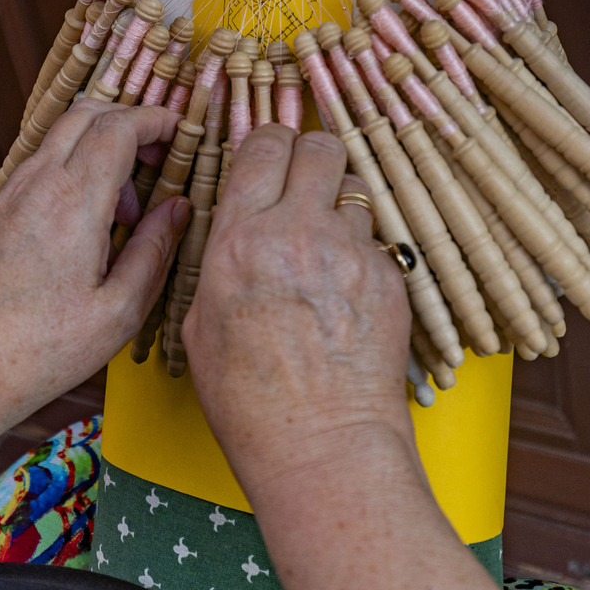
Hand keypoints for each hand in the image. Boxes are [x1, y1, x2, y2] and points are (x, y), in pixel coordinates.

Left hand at [0, 100, 189, 471]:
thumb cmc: (38, 351)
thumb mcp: (118, 312)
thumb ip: (155, 251)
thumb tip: (178, 209)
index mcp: (74, 202)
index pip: (119, 126)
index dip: (156, 120)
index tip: (180, 134)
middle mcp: (39, 184)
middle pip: (88, 112)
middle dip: (130, 119)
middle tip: (159, 155)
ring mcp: (13, 192)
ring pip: (62, 133)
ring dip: (101, 144)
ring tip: (126, 202)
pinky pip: (43, 161)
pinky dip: (75, 165)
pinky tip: (90, 217)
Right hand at [183, 126, 414, 504]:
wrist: (322, 446)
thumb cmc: (251, 400)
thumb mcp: (202, 323)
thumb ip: (219, 259)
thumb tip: (233, 227)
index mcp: (239, 240)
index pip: (262, 145)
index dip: (268, 143)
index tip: (270, 154)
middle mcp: (296, 233)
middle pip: (318, 145)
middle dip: (311, 157)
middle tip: (306, 181)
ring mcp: (348, 252)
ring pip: (354, 188)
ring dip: (340, 205)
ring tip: (328, 245)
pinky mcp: (388, 276)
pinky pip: (376, 239)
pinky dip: (362, 253)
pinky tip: (347, 291)